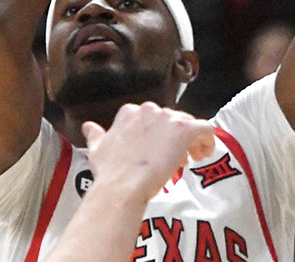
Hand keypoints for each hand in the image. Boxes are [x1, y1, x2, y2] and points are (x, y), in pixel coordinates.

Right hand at [82, 102, 215, 202]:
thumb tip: (88, 126)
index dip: (156, 134)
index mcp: (130, 112)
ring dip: (189, 141)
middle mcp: (150, 110)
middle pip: (171, 120)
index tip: (157, 150)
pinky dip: (206, 140)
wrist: (124, 184)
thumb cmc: (110, 170)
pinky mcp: (185, 130)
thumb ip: (95, 135)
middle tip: (173, 158)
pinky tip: (203, 154)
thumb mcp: (97, 149)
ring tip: (188, 160)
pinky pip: (204, 128)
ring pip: (188, 124)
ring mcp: (169, 119)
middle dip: (173, 138)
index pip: (151, 118)